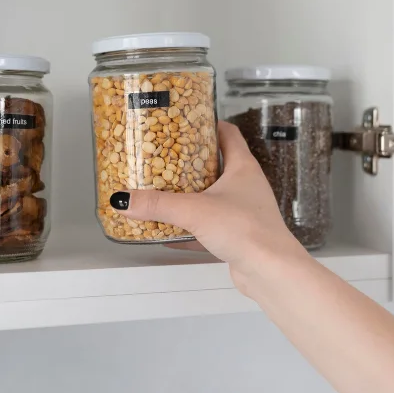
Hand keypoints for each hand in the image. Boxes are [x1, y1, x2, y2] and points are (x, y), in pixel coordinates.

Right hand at [109, 121, 306, 290]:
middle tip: (164, 156)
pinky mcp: (238, 233)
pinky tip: (170, 230)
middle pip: (218, 163)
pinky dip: (192, 224)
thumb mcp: (194, 211)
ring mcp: (244, 209)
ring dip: (191, 192)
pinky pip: (211, 222)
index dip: (208, 124)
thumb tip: (123, 200)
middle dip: (191, 160)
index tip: (184, 122)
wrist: (270, 270)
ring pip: (213, 194)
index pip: (228, 134)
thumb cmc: (244, 229)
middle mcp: (246, 184)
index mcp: (242, 167)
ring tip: (162, 189)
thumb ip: (158, 205)